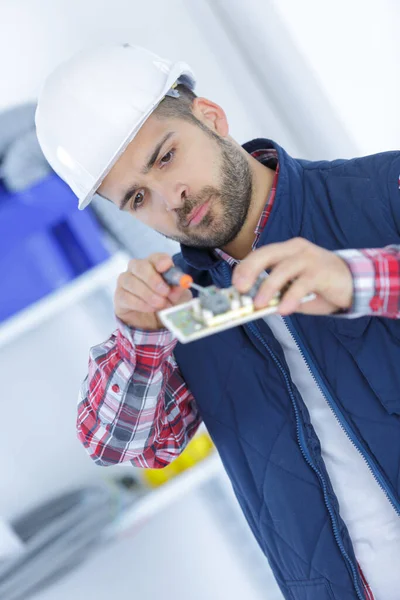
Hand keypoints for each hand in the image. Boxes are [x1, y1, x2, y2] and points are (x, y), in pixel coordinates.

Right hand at [115, 253, 191, 329]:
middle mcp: (137, 269)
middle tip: (165, 292)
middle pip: (140, 266)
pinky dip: (140, 303)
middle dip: (153, 279)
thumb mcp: (179, 297)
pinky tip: (151, 308)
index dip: (160, 261)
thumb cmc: (167, 302)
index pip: (155, 257)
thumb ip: (179, 290)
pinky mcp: (119, 296)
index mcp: (154, 264)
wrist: (154, 321)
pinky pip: (126, 296)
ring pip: (131, 281)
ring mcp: (126, 281)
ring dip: (148, 294)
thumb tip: (180, 284)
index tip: (166, 267)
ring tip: (160, 304)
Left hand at [232, 238, 352, 315]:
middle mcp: (296, 250)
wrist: (356, 282)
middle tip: (239, 289)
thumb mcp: (294, 290)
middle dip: (250, 271)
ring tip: (259, 305)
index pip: (260, 254)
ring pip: (282, 269)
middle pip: (266, 255)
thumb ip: (278, 294)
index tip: (234, 285)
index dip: (244, 268)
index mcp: (286, 250)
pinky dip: (290, 297)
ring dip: (268, 287)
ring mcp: (309, 259)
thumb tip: (254, 306)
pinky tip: (284, 309)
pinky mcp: (322, 272)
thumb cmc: (321, 286)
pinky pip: (302, 284)